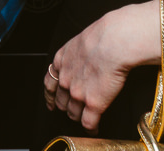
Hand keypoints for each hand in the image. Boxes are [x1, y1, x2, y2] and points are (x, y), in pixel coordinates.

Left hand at [44, 3, 148, 132]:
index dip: (50, 95)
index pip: (49, 84)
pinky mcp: (93, 104)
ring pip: (73, 113)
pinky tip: (93, 129)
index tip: (51, 101)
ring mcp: (78, 93)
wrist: (114, 42)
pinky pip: (88, 122)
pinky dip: (90, 128)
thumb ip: (77, 53)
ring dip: (78, 117)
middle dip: (65, 106)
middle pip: (61, 100)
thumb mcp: (81, 41)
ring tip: (83, 119)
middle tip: (71, 109)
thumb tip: (85, 56)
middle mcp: (65, 79)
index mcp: (61, 61)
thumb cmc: (103, 35)